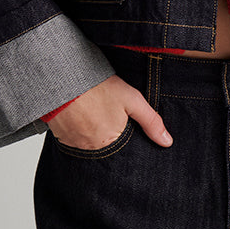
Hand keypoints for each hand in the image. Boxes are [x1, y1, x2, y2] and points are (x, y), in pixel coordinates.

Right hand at [47, 74, 172, 148]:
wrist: (64, 78)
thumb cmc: (99, 87)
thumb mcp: (132, 100)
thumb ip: (151, 121)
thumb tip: (167, 142)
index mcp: (111, 143)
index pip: (124, 150)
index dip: (126, 137)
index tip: (124, 124)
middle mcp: (92, 149)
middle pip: (107, 148)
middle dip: (110, 135)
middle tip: (107, 114)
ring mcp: (75, 145)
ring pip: (91, 143)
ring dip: (94, 132)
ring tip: (95, 112)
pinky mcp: (61, 138)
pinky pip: (75, 139)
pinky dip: (80, 130)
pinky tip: (82, 115)